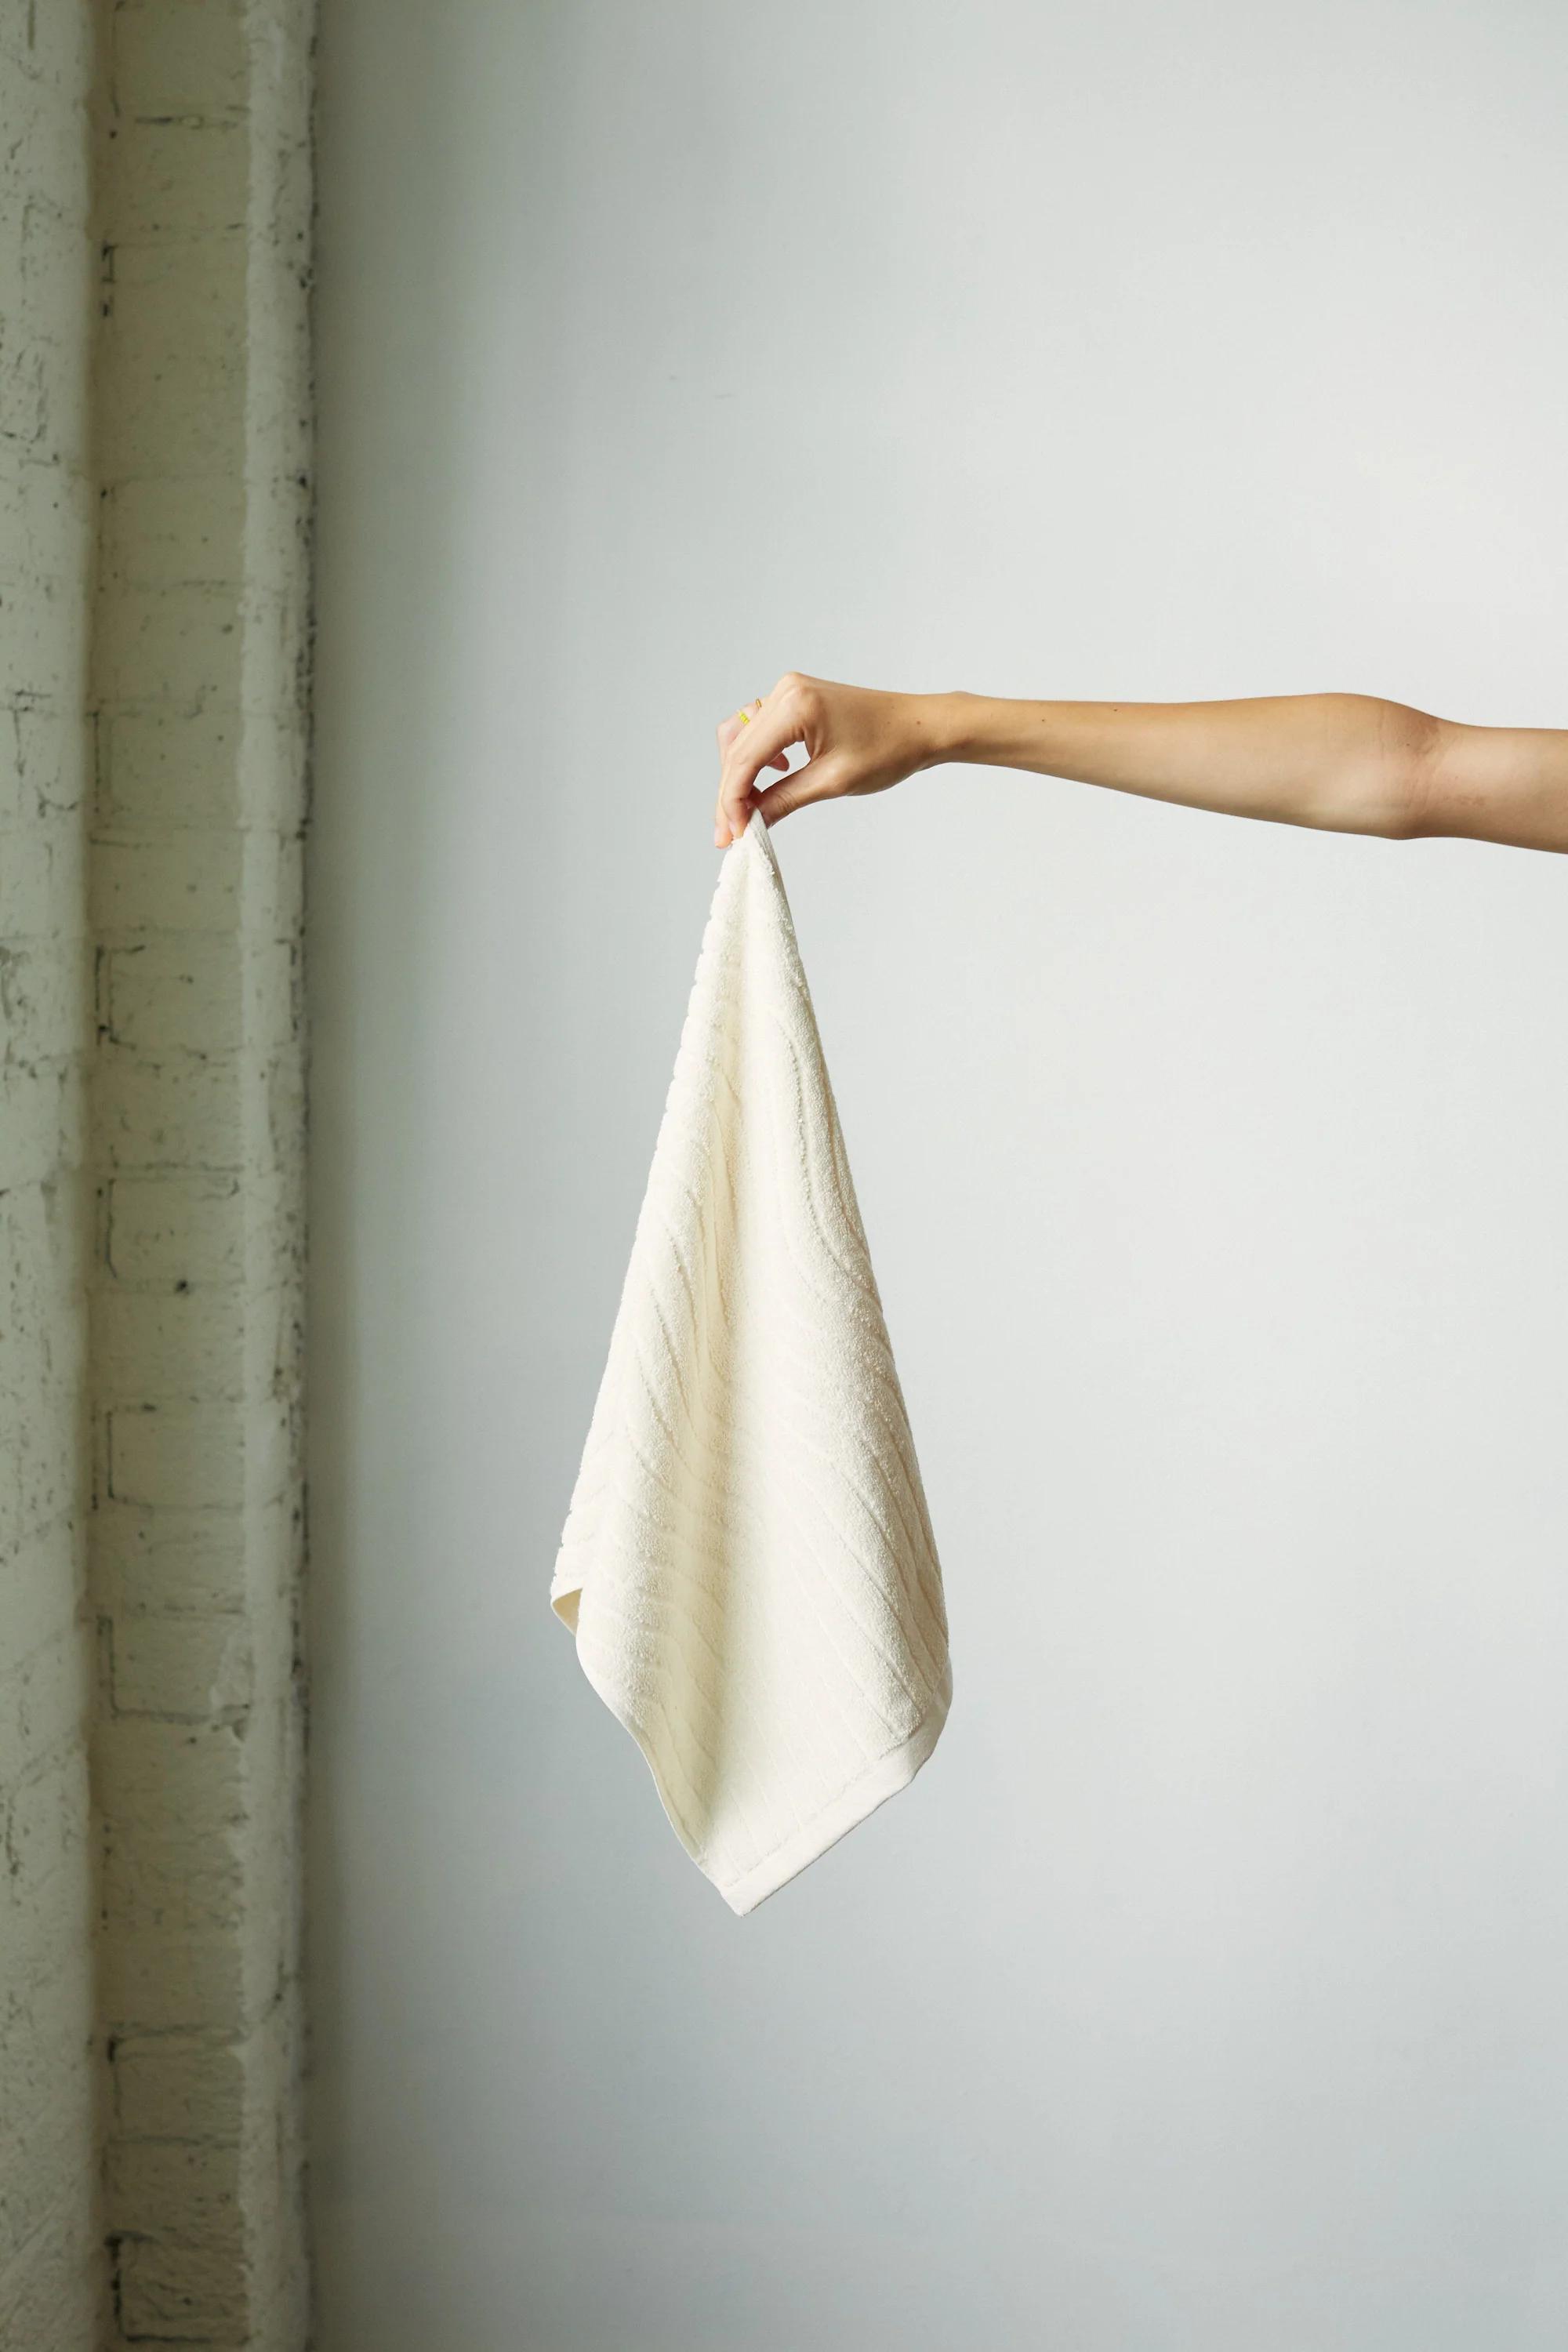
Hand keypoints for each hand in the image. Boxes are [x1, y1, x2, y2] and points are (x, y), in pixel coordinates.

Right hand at [713, 673, 951, 846]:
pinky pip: (759, 728)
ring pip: (742, 737)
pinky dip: (756, 756)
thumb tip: (751, 822)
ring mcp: (789, 690)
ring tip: (748, 810)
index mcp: (795, 706)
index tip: (733, 834)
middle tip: (730, 833)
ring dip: (739, 774)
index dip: (733, 800)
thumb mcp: (832, 781)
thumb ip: (784, 800)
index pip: (745, 758)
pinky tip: (775, 776)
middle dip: (731, 792)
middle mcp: (786, 691)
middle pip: (737, 748)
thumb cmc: (889, 749)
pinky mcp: (795, 698)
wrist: (922, 726)